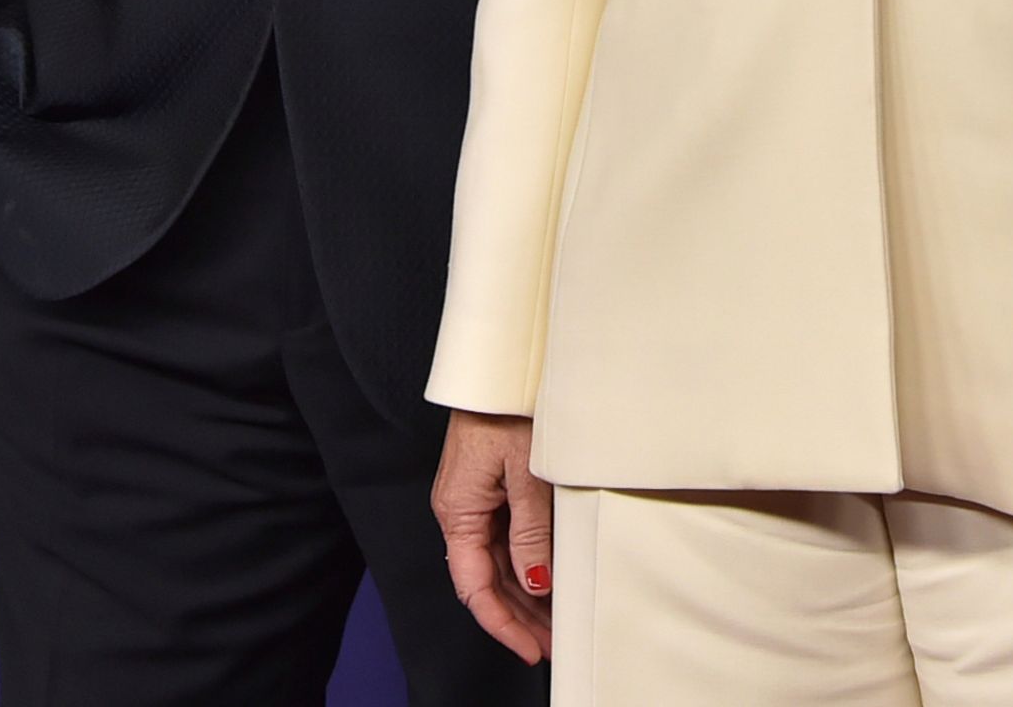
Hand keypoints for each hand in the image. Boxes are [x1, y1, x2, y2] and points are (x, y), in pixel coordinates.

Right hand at [431, 410, 553, 663]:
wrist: (503, 364)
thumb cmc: (509, 408)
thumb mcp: (526, 474)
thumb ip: (530, 533)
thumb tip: (534, 583)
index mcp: (458, 511)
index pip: (474, 586)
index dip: (502, 623)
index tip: (531, 648)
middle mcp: (460, 511)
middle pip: (486, 580)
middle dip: (518, 617)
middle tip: (552, 643)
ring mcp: (473, 500)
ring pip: (496, 563)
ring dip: (523, 594)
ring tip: (554, 621)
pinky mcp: (488, 487)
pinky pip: (503, 538)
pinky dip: (524, 564)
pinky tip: (546, 579)